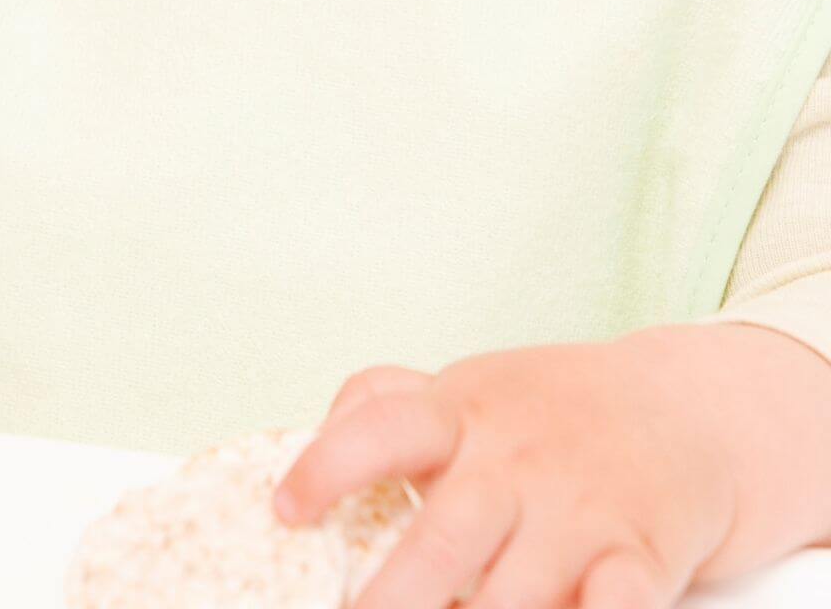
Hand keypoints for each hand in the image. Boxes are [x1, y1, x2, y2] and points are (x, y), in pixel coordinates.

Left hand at [272, 331, 739, 608]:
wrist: (692, 410)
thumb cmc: (554, 411)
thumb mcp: (470, 391)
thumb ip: (388, 404)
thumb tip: (313, 434)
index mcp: (463, 416)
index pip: (383, 424)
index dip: (329, 462)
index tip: (285, 508)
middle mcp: (517, 463)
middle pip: (445, 536)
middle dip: (395, 597)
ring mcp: (580, 512)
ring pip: (516, 597)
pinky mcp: (641, 559)